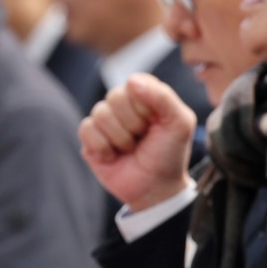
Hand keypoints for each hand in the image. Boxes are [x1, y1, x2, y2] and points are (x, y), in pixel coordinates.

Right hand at [79, 74, 196, 210]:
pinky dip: (104, 146)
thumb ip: (163, 97)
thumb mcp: (180, 123)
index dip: (146, 106)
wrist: (155, 187)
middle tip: (143, 137)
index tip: (157, 122)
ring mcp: (105, 120)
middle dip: (133, 124)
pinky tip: (114, 155)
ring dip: (120, 138)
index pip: (135, 83)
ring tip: (131, 148)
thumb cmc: (170, 152)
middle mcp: (124, 103)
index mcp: (146, 95)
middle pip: (115, 97)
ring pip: (100, 114)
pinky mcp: (89, 137)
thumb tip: (132, 80)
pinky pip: (87, 129)